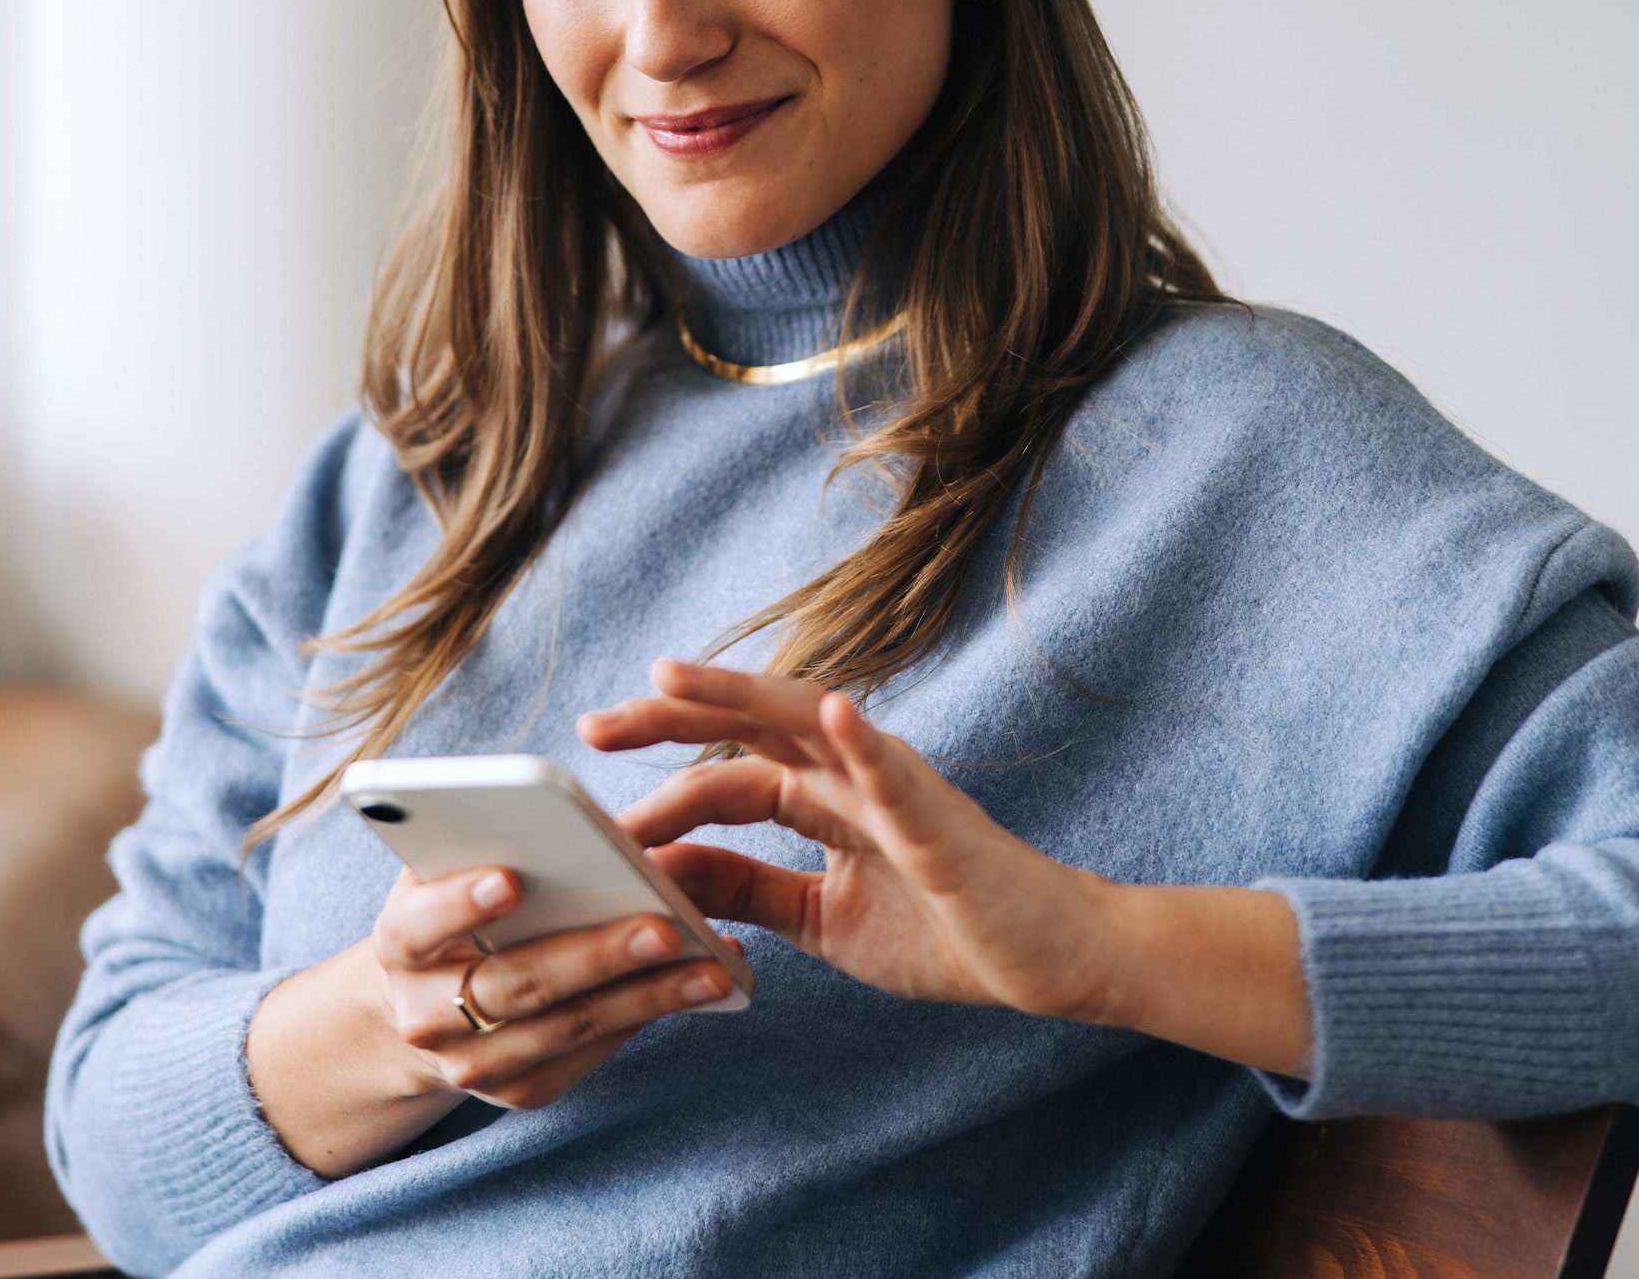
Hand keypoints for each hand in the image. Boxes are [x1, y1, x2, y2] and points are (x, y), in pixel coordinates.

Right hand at [246, 857, 730, 1177]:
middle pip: (516, 984)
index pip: (419, 925)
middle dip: (594, 955)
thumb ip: (482, 841)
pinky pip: (589, 1055)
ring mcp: (472, 1063)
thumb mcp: (446, 868)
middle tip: (662, 927)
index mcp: (399, 943)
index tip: (511, 879)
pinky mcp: (521, 1090)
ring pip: (566, 1028)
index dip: (459, 904)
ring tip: (710, 965)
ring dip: (645, 996)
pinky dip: (644, 1018)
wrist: (429, 1001)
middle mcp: (424, 1014)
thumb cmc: (454, 907)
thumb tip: (569, 819)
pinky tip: (695, 988)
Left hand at [577, 659, 1123, 1021]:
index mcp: (823, 798)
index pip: (726, 772)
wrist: (1047, 961)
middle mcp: (852, 774)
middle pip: (749, 727)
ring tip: (673, 677)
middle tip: (593, 724)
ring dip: (741, 696)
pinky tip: (836, 712)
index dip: (660, 780)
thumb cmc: (945, 929)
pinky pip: (899, 775)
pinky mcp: (942, 823)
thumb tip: (664, 873)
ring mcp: (897, 789)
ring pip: (810, 724)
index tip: (590, 791)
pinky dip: (865, 741)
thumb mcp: (821, 918)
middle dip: (671, 718)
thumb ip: (749, 889)